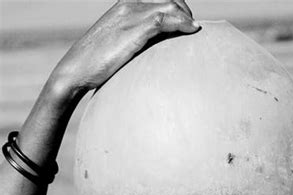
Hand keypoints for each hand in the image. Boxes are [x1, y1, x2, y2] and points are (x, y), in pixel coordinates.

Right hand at [52, 1, 198, 94]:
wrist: (76, 69)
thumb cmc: (95, 64)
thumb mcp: (117, 45)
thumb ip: (134, 40)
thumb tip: (151, 53)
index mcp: (125, 5)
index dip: (177, 7)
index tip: (186, 23)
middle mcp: (129, 4)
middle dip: (185, 11)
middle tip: (192, 29)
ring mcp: (131, 15)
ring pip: (170, 5)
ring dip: (187, 17)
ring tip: (194, 31)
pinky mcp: (134, 29)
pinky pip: (165, 19)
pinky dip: (182, 23)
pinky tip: (192, 31)